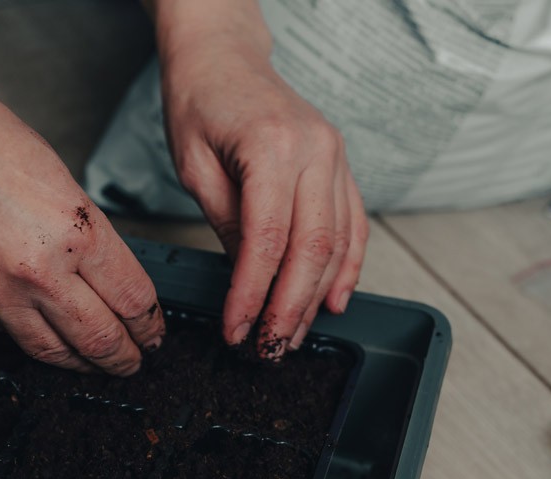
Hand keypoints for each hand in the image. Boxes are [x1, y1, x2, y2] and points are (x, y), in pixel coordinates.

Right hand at [0, 96, 164, 375]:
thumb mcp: (54, 173)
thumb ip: (83, 227)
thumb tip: (102, 267)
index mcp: (74, 231)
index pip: (133, 300)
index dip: (150, 323)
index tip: (153, 329)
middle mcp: (36, 273)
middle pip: (100, 340)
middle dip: (125, 358)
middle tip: (135, 361)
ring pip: (51, 352)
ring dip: (81, 363)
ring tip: (94, 363)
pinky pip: (5, 335)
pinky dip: (30, 338)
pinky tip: (41, 333)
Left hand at [154, 3, 367, 356]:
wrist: (224, 57)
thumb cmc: (199, 103)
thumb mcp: (195, 167)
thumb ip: (229, 223)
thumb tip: (251, 282)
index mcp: (273, 147)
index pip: (267, 241)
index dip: (252, 296)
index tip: (236, 331)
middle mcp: (316, 151)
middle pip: (312, 250)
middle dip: (290, 309)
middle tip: (269, 349)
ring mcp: (336, 157)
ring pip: (338, 244)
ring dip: (317, 298)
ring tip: (293, 336)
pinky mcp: (341, 166)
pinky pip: (354, 226)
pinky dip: (349, 268)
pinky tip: (335, 302)